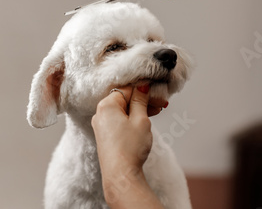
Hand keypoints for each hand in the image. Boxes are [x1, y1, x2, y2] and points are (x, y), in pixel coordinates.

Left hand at [91, 85, 163, 207]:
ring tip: (157, 111)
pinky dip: (131, 118)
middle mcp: (100, 113)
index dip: (144, 90)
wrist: (120, 175)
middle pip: (124, 99)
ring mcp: (101, 125)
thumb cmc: (130, 148)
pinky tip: (144, 120)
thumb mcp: (141, 120)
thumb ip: (140, 100)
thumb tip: (142, 85)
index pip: (127, 89)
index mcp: (106, 105)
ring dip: (139, 109)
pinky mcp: (105, 135)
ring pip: (122, 110)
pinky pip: (119, 120)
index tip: (158, 93)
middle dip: (143, 100)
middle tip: (161, 103)